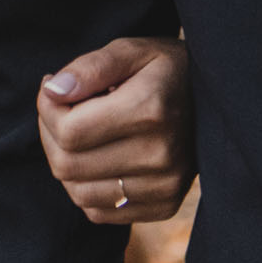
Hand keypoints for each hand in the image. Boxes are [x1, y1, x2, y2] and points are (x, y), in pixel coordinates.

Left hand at [38, 37, 192, 224]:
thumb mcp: (130, 50)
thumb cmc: (164, 69)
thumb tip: (53, 91)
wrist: (215, 99)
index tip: (52, 88)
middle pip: (68, 165)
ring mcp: (165, 186)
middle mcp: (160, 155)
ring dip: (64, 162)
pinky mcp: (164, 205)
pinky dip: (85, 187)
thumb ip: (89, 68)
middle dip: (49, 134)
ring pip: (78, 193)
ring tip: (76, 132)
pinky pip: (99, 212)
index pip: (69, 131)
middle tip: (59, 109)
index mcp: (150, 110)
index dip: (46, 109)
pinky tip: (96, 156)